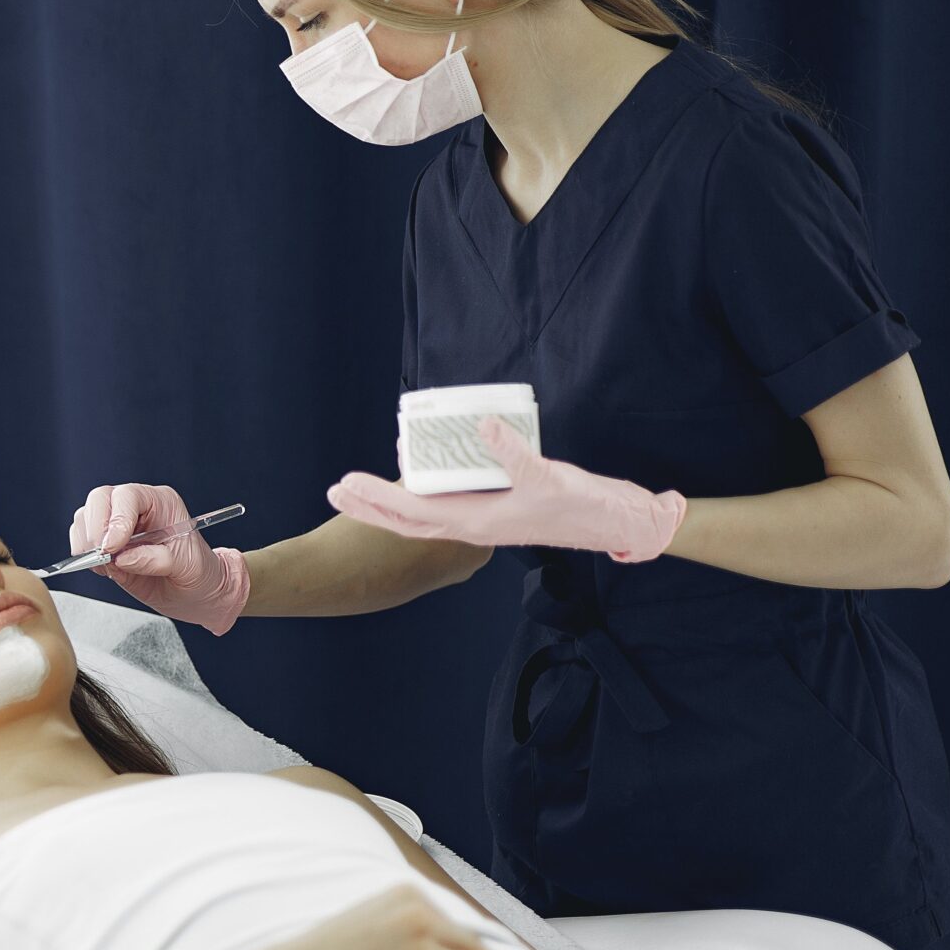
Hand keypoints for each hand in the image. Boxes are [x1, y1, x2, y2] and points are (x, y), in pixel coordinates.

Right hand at [67, 482, 251, 635]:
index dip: (116, 519)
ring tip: (108, 566)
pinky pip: (82, 539)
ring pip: (85, 517)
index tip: (113, 547)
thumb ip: (156, 560)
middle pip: (99, 499)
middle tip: (103, 556)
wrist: (196, 593)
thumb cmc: (198, 574)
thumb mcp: (187, 567)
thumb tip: (121, 558)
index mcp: (161, 503)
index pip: (128, 496)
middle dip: (96, 529)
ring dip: (88, 544)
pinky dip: (84, 555)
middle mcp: (136, 507)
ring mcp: (117, 523)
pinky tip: (105, 568)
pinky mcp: (104, 542)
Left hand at [326, 417, 688, 562]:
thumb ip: (514, 452)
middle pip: (407, 520)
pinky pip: (447, 503)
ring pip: (424, 513)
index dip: (376, 500)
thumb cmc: (583, 506)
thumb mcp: (548, 476)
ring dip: (391, 502)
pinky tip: (418, 473)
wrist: (615, 523)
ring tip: (361, 486)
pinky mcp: (496, 508)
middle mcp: (473, 524)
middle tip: (334, 490)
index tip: (345, 486)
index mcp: (477, 523)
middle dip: (369, 507)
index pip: (413, 513)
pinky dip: (424, 491)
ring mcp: (483, 518)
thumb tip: (482, 424)